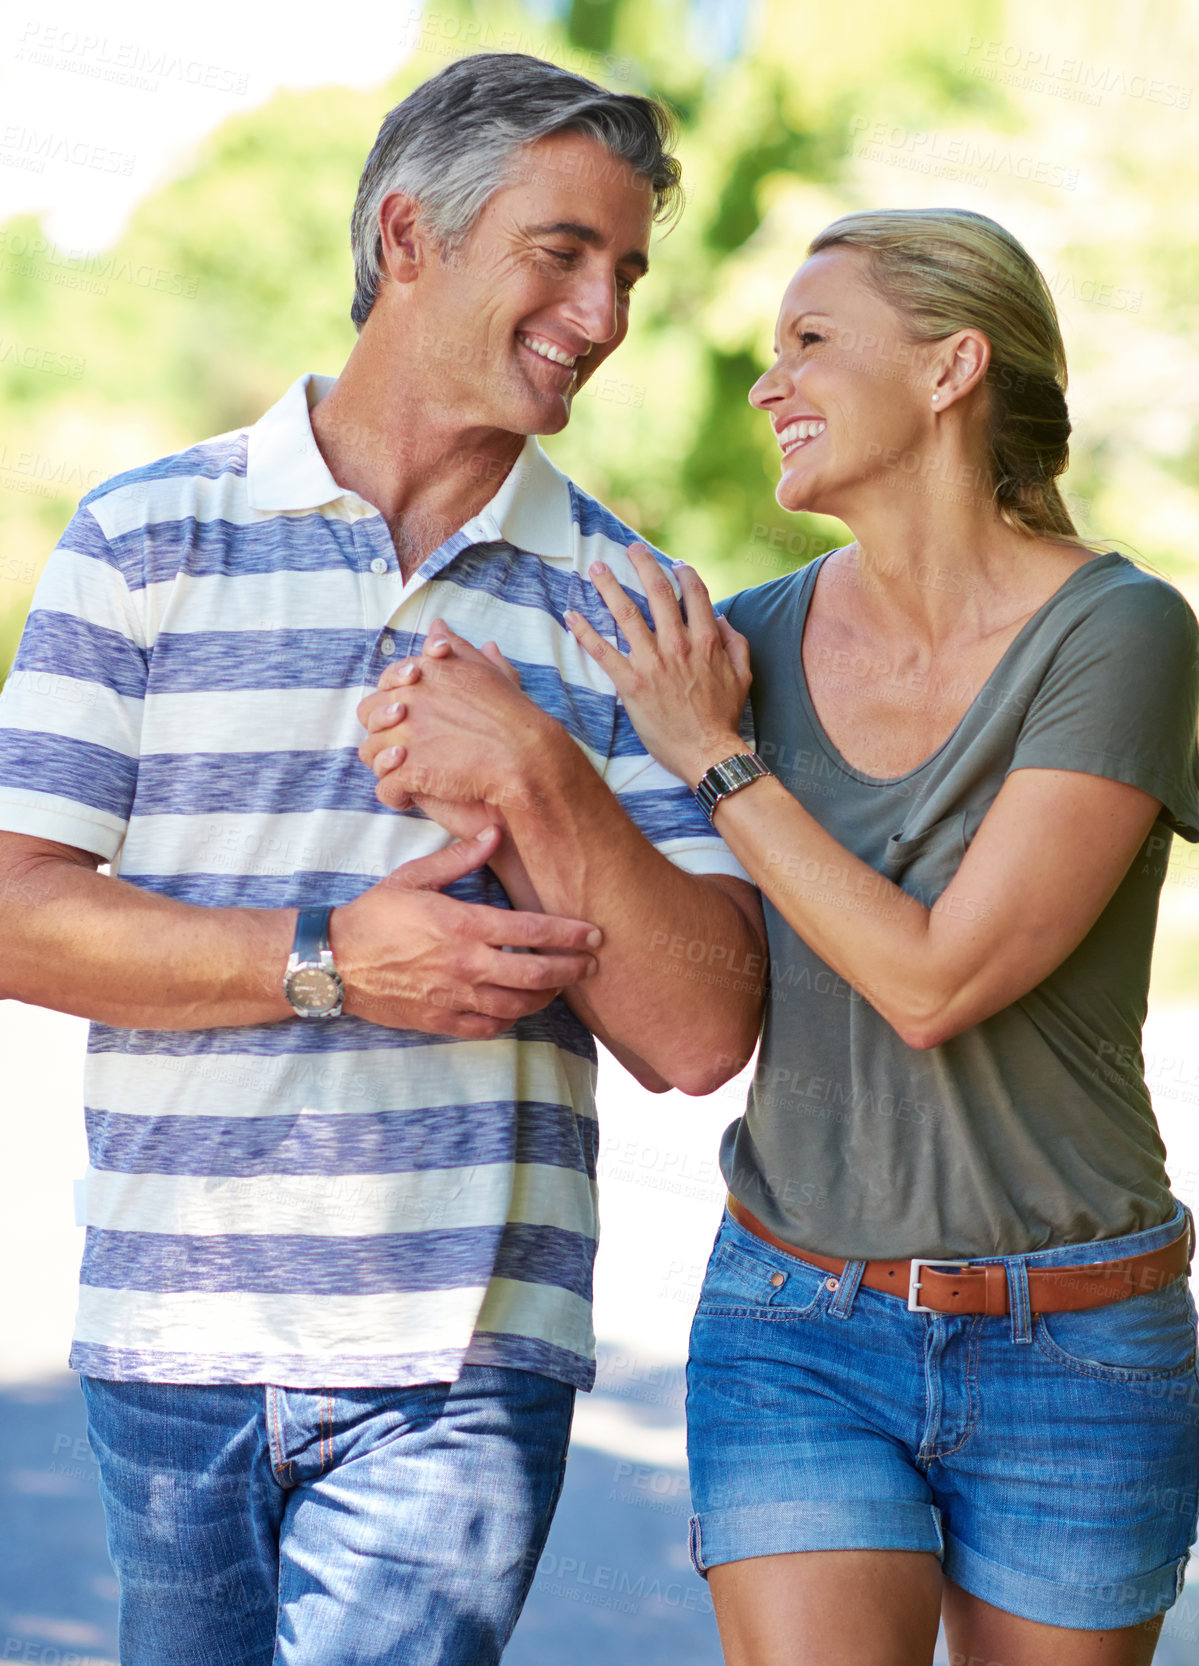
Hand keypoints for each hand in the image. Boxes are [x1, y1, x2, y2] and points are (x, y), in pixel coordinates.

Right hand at [330, 826, 600, 1039]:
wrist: (333, 963)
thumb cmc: (373, 916)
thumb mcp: (413, 877)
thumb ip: (459, 858)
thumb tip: (494, 833)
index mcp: (462, 925)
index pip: (530, 929)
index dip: (568, 933)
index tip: (594, 933)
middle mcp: (464, 965)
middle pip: (535, 973)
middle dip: (571, 969)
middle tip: (592, 964)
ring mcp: (454, 997)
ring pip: (518, 1005)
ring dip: (547, 996)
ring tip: (562, 985)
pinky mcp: (441, 1020)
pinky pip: (489, 1027)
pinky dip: (511, 1019)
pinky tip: (519, 1007)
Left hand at [357, 625, 552, 814]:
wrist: (526, 755)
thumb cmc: (510, 715)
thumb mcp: (483, 671)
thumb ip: (456, 647)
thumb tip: (438, 626)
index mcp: (422, 675)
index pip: (386, 684)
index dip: (393, 701)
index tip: (409, 716)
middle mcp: (407, 701)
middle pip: (369, 716)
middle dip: (381, 731)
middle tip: (404, 746)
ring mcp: (404, 737)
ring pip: (371, 753)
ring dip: (385, 765)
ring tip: (407, 775)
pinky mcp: (409, 772)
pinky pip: (385, 787)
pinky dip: (394, 795)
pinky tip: (408, 797)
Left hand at [564, 544, 751, 785]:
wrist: (707, 752)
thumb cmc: (724, 718)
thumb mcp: (743, 676)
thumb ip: (735, 643)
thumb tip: (722, 619)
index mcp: (706, 640)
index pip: (694, 594)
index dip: (684, 574)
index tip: (674, 564)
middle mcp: (678, 644)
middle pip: (658, 592)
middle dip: (643, 564)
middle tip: (631, 549)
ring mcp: (652, 662)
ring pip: (627, 613)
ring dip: (609, 586)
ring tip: (596, 568)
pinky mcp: (631, 683)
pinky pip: (603, 651)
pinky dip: (585, 632)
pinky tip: (572, 615)